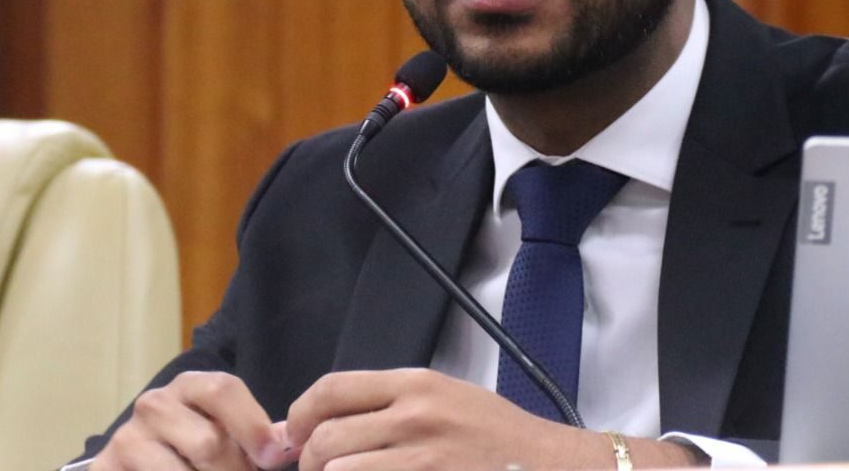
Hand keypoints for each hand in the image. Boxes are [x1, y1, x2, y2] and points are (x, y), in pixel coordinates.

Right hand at [92, 371, 295, 470]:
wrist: (137, 466)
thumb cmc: (195, 450)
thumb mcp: (226, 434)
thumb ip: (258, 439)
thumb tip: (291, 445)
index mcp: (190, 386)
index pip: (223, 390)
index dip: (253, 425)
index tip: (273, 459)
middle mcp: (155, 404)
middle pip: (209, 442)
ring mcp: (128, 438)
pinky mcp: (107, 467)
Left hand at [284, 368, 701, 470]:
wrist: (553, 467)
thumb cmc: (500, 438)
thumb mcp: (450, 398)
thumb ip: (393, 404)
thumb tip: (327, 421)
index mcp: (417, 385)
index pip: (330, 389)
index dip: (298, 415)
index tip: (295, 437)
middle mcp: (415, 417)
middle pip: (325, 440)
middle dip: (310, 465)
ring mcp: (423, 460)